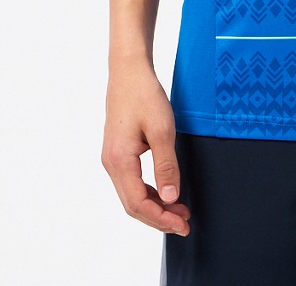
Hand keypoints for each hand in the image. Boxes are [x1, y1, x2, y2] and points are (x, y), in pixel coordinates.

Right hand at [101, 58, 191, 236]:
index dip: (161, 218)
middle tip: (184, 223)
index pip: (138, 203)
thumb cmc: (144, 95)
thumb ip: (166, 165)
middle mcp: (111, 164)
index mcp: (119, 161)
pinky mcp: (118, 152)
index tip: (182, 223)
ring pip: (131, 195)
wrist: (129, 71)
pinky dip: (149, 192)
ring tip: (179, 210)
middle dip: (159, 217)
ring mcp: (112, 158)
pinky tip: (165, 191)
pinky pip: (132, 182)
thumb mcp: (162, 130)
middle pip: (133, 205)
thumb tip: (171, 197)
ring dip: (155, 206)